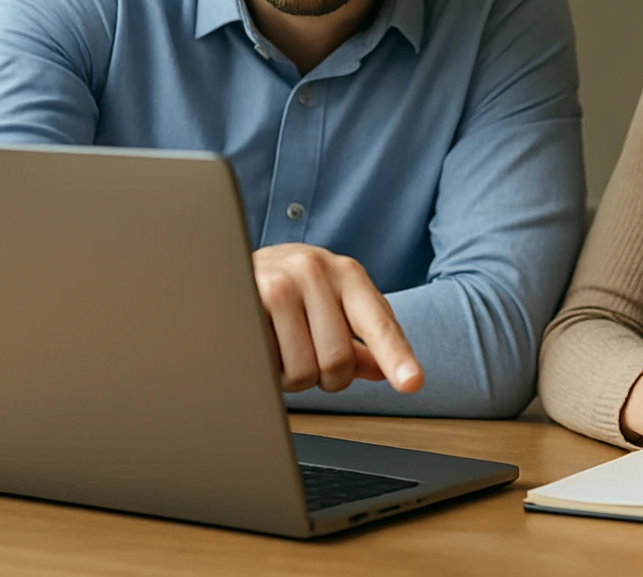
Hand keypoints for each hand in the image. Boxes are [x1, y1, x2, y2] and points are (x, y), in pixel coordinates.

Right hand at [252, 244, 423, 394]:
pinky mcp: (245, 301)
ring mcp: (279, 283)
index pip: (378, 324)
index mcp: (347, 273)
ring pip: (302, 370)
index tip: (412, 383)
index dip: (396, 357)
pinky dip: (267, 368)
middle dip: (326, 378)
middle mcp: (315, 270)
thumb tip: (388, 369)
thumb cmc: (288, 287)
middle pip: (338, 361)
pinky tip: (261, 343)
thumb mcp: (333, 303)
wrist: (229, 261)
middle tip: (309, 359)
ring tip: (282, 348)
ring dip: (292, 377)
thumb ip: (362, 338)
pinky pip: (267, 364)